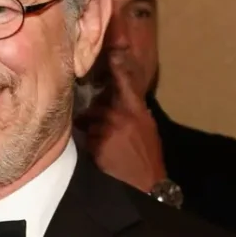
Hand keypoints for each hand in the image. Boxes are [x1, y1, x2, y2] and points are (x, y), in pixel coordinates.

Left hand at [79, 57, 166, 191]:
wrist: (147, 182)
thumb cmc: (147, 155)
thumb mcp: (146, 128)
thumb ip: (132, 112)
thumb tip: (118, 100)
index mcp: (138, 110)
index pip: (125, 83)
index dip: (117, 67)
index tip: (111, 54)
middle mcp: (122, 115)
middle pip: (98, 105)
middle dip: (96, 114)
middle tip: (103, 126)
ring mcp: (108, 129)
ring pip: (90, 121)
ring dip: (93, 130)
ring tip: (107, 144)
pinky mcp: (97, 143)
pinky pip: (87, 137)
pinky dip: (91, 143)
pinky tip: (103, 153)